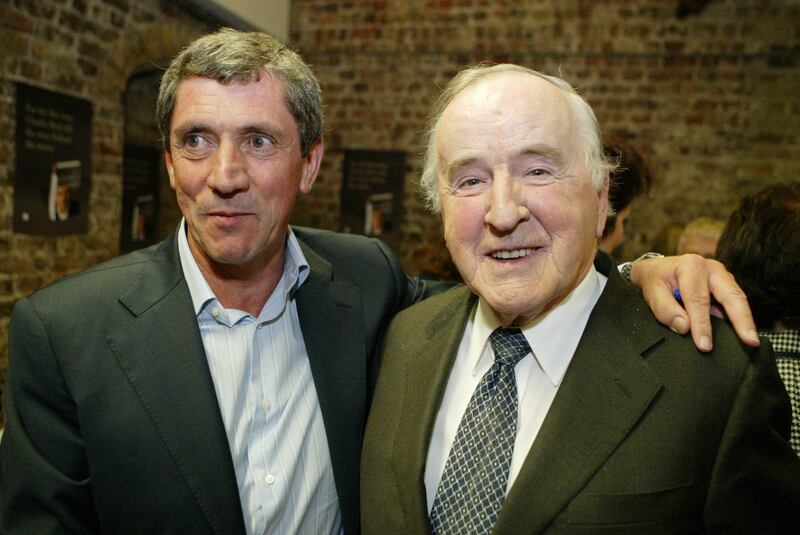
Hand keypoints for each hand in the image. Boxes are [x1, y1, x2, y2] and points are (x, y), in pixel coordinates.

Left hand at [630, 254, 758, 350]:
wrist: (657, 269)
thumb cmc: (655, 280)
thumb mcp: (651, 291)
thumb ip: (664, 309)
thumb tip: (684, 327)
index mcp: (692, 266)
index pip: (698, 300)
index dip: (702, 324)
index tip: (704, 345)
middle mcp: (712, 269)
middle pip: (731, 295)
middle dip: (742, 320)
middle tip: (750, 342)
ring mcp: (722, 277)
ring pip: (738, 299)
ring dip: (745, 321)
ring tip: (752, 342)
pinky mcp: (726, 286)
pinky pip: (735, 303)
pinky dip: (740, 319)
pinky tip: (743, 335)